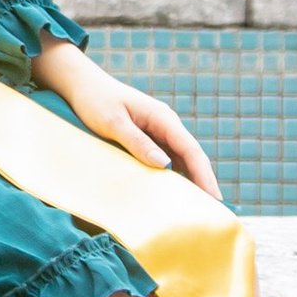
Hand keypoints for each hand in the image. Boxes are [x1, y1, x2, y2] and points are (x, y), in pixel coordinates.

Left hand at [35, 43, 221, 200]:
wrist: (82, 85)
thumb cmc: (96, 101)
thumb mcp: (113, 122)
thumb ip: (137, 142)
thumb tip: (164, 164)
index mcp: (162, 117)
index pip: (191, 149)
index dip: (204, 174)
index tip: (213, 197)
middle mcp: (165, 124)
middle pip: (191, 156)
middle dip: (204, 181)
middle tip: (214, 211)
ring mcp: (158, 131)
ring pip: (181, 159)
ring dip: (191, 180)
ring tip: (198, 208)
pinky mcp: (149, 138)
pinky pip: (168, 159)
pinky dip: (175, 175)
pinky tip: (175, 194)